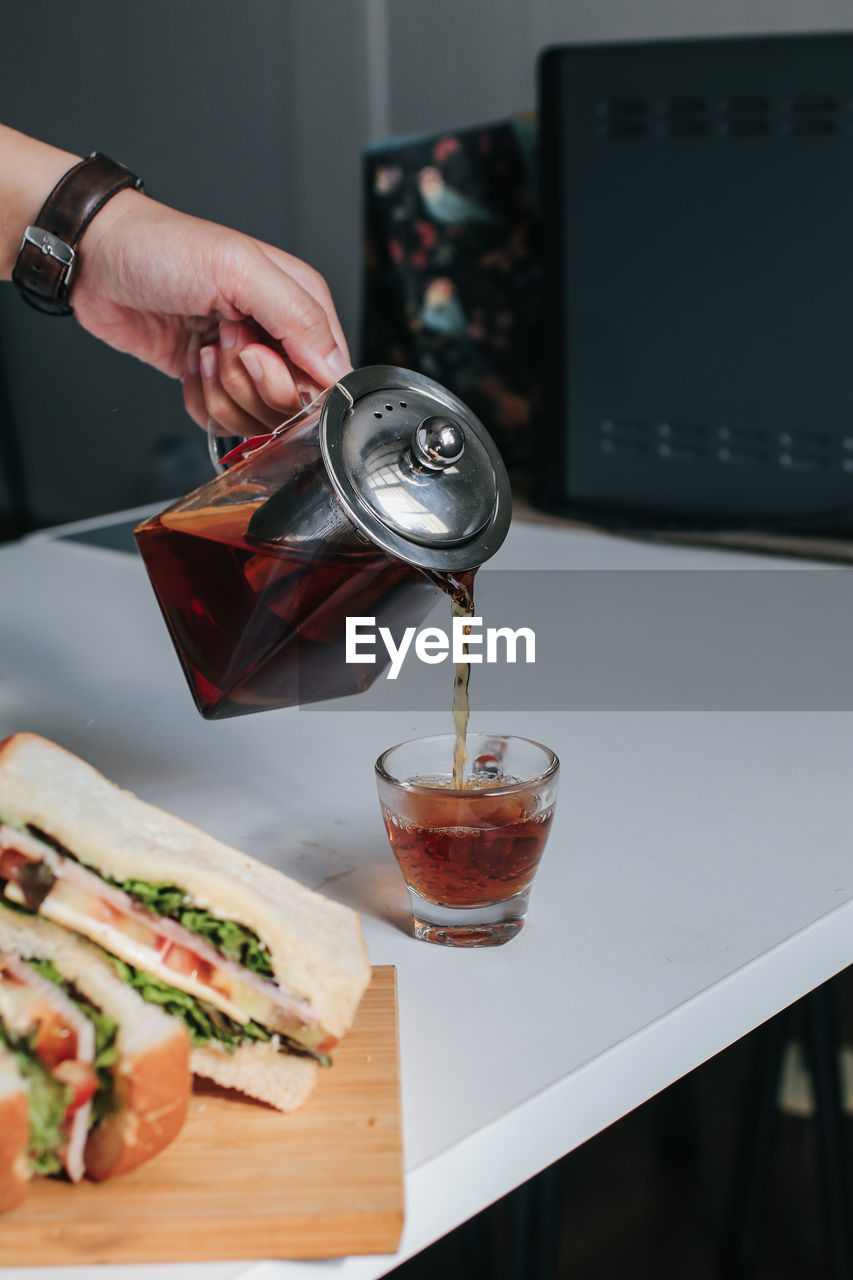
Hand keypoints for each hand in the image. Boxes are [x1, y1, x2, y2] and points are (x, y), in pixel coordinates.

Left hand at [73, 188, 351, 432]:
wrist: (98, 259)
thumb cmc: (163, 248)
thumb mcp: (239, 269)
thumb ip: (299, 318)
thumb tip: (336, 371)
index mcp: (302, 304)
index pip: (328, 377)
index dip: (292, 383)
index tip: (254, 355)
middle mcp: (280, 338)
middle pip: (291, 406)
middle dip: (248, 384)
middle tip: (221, 342)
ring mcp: (246, 364)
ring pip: (255, 419)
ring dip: (220, 391)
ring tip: (201, 348)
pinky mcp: (214, 384)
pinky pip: (222, 421)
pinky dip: (198, 400)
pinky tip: (188, 362)